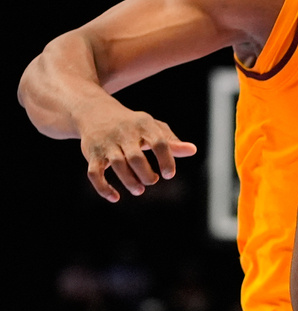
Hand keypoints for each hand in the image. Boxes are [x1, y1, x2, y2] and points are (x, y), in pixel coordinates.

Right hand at [79, 105, 196, 201]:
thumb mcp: (153, 128)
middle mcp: (124, 133)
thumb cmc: (133, 125)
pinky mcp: (91, 154)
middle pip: (136, 157)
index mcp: (143, 125)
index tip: (168, 175)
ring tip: (139, 189)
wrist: (95, 112)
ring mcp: (106, 144)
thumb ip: (172, 141)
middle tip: (152, 181)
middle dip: (146, 174)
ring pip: (117, 165)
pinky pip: (94, 173)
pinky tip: (115, 198)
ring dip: (129, 181)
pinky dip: (103, 188)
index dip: (166, 160)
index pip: (159, 142)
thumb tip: (192, 150)